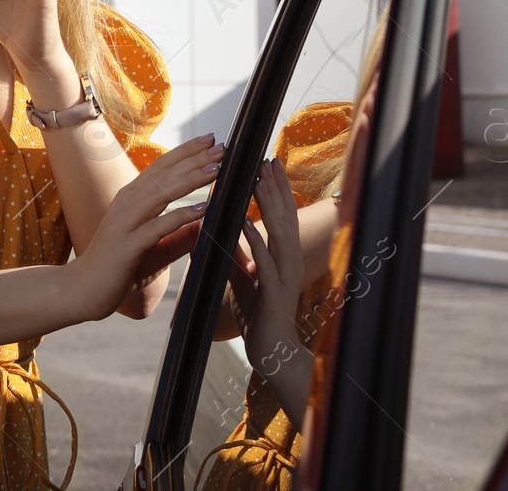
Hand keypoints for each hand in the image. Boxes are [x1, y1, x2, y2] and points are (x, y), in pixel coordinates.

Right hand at [67, 136, 224, 321]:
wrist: (83, 289)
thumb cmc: (118, 268)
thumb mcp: (155, 248)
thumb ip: (178, 236)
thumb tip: (205, 224)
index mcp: (131, 199)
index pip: (161, 168)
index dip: (185, 153)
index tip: (210, 141)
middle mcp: (126, 203)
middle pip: (164, 174)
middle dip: (194, 158)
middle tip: (221, 146)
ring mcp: (125, 223)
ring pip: (161, 193)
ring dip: (190, 179)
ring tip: (216, 169)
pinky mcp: (127, 245)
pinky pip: (157, 226)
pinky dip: (180, 216)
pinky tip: (202, 208)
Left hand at [240, 159, 310, 421]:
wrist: (269, 349)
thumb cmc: (257, 311)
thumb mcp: (243, 275)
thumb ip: (236, 252)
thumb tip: (220, 229)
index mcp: (281, 254)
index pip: (281, 214)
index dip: (275, 188)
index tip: (266, 162)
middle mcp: (287, 259)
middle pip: (284, 216)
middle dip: (275, 187)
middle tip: (266, 159)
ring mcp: (283, 274)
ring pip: (278, 232)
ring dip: (268, 205)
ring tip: (257, 180)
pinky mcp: (273, 291)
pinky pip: (263, 260)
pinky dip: (254, 240)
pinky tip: (245, 222)